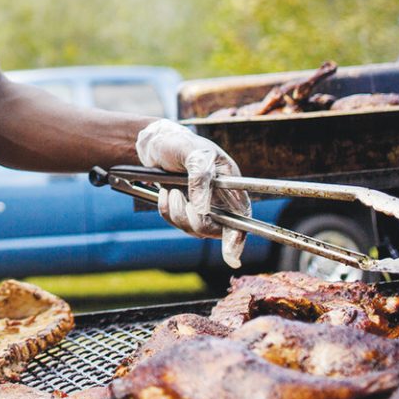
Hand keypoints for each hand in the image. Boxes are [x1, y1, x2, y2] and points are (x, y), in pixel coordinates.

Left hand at [135, 119, 249, 267]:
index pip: (242, 219)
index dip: (238, 239)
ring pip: (192, 228)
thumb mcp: (193, 152)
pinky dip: (167, 209)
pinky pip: (176, 222)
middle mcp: (220, 200)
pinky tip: (165, 192)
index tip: (231, 256)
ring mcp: (202, 207)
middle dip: (194, 219)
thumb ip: (201, 178)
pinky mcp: (184, 209)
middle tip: (178, 195)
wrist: (155, 142)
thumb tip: (203, 208)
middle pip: (214, 229)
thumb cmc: (181, 143)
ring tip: (171, 189)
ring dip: (177, 211)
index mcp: (232, 186)